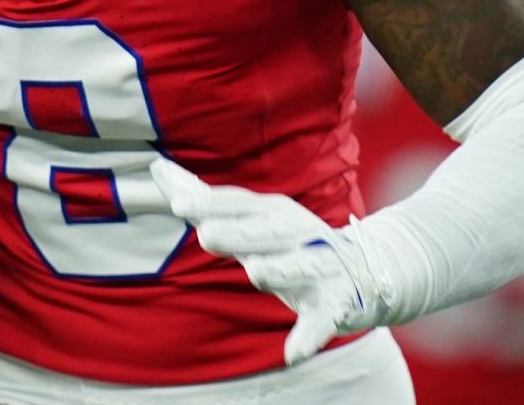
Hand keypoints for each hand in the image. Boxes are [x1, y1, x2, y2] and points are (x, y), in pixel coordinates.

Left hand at [151, 158, 386, 364]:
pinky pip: (321, 321)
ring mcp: (319, 266)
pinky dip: (308, 336)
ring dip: (278, 269)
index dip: (210, 203)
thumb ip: (205, 201)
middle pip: (263, 231)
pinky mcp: (335, 301)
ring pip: (296, 267)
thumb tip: (156, 170)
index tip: (178, 204)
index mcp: (273, 212)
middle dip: (237, 232)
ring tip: (257, 272)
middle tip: (205, 234)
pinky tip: (292, 353)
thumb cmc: (289, 242)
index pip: (238, 204)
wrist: (367, 269)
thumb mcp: (251, 221)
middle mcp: (297, 233)